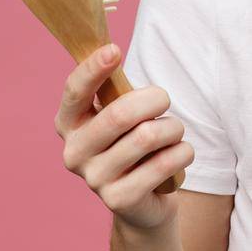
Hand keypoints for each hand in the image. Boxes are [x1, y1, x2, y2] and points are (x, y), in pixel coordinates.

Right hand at [54, 43, 194, 232]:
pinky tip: (179, 154)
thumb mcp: (121, 114)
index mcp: (69, 123)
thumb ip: (115, 90)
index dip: (93, 69)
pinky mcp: (119, 200)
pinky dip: (182, 152)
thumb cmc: (133, 142)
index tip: (114, 49)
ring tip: (174, 131)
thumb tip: (111, 52)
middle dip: (154, 99)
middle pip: (119, 115)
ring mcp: (94, 179)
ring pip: (147, 137)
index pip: (75, 91)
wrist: (143, 201)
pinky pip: (164, 163)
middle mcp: (74, 152)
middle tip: (165, 99)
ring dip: (173, 128)